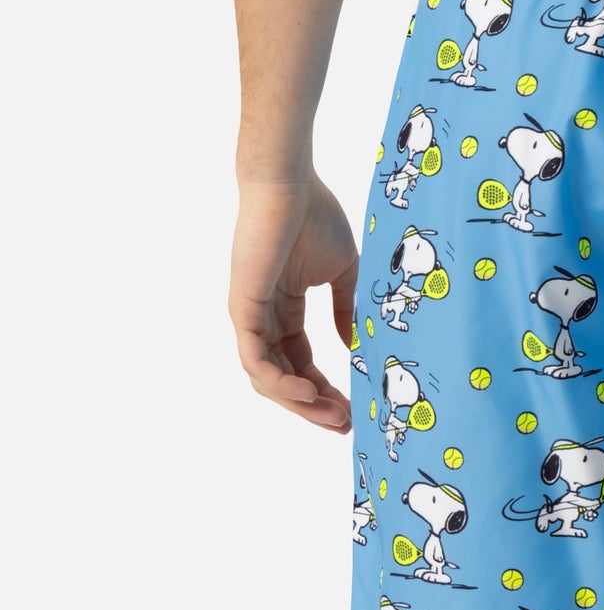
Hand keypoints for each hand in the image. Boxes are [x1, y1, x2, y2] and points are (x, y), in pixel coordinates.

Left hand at [229, 175, 358, 431]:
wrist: (289, 184)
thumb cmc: (315, 216)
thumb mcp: (342, 271)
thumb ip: (345, 308)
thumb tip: (354, 346)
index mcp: (285, 309)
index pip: (303, 360)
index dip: (327, 387)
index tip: (354, 407)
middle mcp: (263, 318)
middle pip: (286, 378)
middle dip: (314, 406)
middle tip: (345, 425)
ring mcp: (250, 316)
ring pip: (268, 378)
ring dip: (300, 402)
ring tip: (333, 415)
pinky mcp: (242, 309)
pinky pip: (255, 359)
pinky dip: (279, 381)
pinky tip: (307, 392)